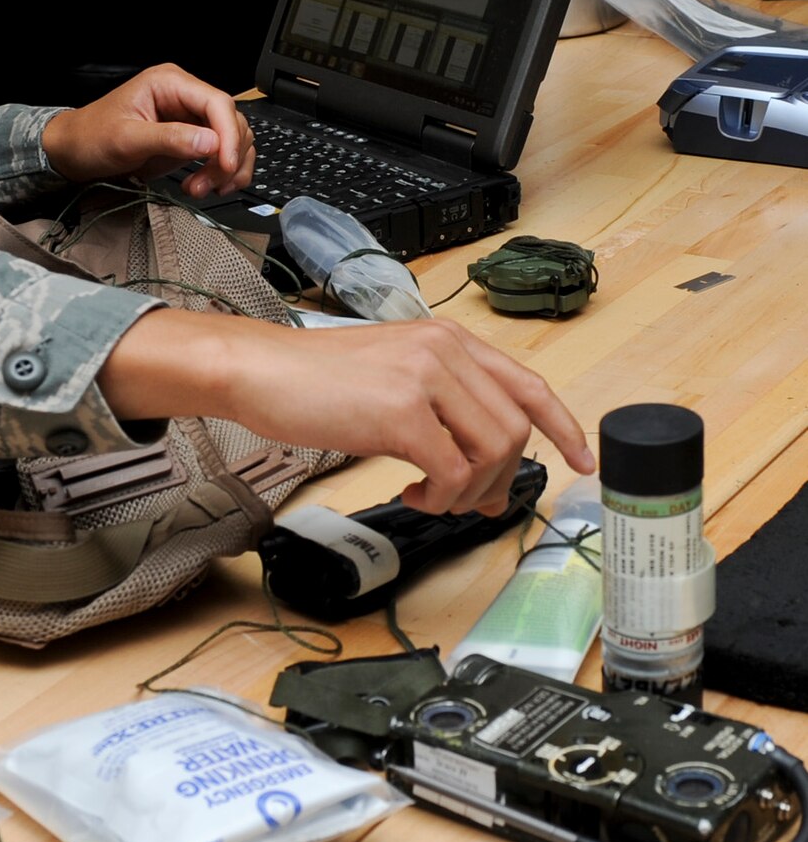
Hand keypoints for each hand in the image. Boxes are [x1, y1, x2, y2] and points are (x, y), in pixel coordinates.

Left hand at [42, 63, 254, 198]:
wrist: (76, 152)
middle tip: (206, 184)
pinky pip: (222, 153)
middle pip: (231, 122)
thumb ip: (170, 138)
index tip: (226, 163)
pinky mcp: (191, 140)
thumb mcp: (127, 138)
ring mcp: (190, 119)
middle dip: (226, 157)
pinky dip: (224, 172)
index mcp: (170, 83)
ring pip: (233, 139)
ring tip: (200, 188)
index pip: (217, 103)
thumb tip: (211, 142)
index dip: (228, 134)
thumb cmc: (92, 136)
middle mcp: (185, 97)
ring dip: (226, 168)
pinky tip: (208, 186)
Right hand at [100, 310, 593, 515]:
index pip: (528, 384)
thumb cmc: (313, 380)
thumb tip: (481, 474)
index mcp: (448, 339)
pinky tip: (412, 494)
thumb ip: (441, 412)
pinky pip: (453, 470)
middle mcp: (444, 350)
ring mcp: (424, 379)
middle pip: (515, 428)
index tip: (581, 461)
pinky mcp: (400, 413)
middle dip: (500, 477)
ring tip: (433, 498)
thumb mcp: (392, 378)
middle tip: (468, 502)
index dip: (563, 427)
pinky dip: (442, 497)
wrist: (259, 370)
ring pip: (493, 450)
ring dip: (470, 491)